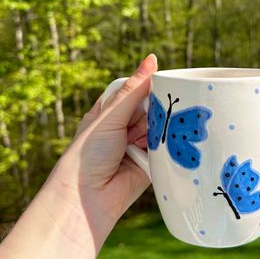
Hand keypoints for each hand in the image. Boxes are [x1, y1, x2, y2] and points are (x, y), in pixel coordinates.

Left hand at [46, 53, 157, 247]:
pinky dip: (168, 148)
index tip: (167, 84)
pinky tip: (172, 144)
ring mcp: (137, 148)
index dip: (150, 89)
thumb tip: (152, 59)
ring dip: (163, 130)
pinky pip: (166, 151)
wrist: (87, 200)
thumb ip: (134, 90)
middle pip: (152, 110)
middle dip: (159, 111)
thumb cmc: (88, 155)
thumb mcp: (110, 116)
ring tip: (162, 133)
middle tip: (164, 112)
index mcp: (109, 113)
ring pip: (161, 129)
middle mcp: (123, 129)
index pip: (136, 92)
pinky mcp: (150, 166)